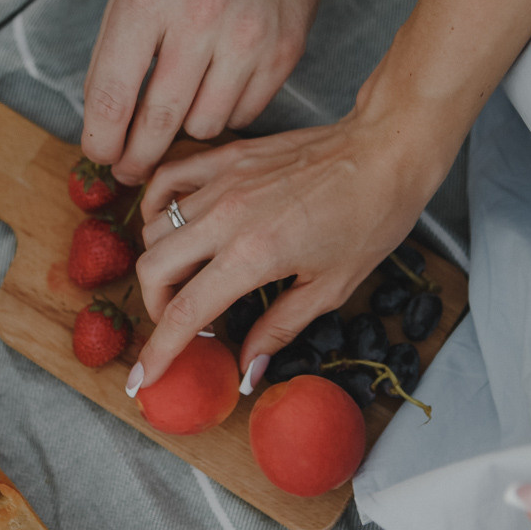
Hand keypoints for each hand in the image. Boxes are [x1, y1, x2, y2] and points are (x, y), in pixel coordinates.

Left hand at [81, 0, 328, 184]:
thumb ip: (117, 46)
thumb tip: (104, 119)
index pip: (112, 96)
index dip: (102, 141)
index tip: (100, 156)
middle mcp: (198, 18)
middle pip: (158, 123)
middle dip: (137, 158)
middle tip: (131, 168)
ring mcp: (246, 38)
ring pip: (204, 127)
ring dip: (186, 129)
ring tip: (181, 108)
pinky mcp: (282, 52)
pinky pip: (244, 114)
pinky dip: (225, 112)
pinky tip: (218, 87)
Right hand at [132, 103, 446, 386]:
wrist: (385, 152)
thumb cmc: (369, 218)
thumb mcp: (330, 288)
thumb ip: (279, 329)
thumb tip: (247, 369)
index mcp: (252, 256)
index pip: (183, 313)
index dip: (159, 351)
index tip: (145, 377)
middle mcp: (226, 217)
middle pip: (153, 268)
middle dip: (155, 307)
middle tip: (180, 323)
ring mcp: (221, 182)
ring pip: (155, 227)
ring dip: (161, 263)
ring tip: (189, 279)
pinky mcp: (225, 157)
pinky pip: (166, 182)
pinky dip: (156, 208)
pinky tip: (174, 227)